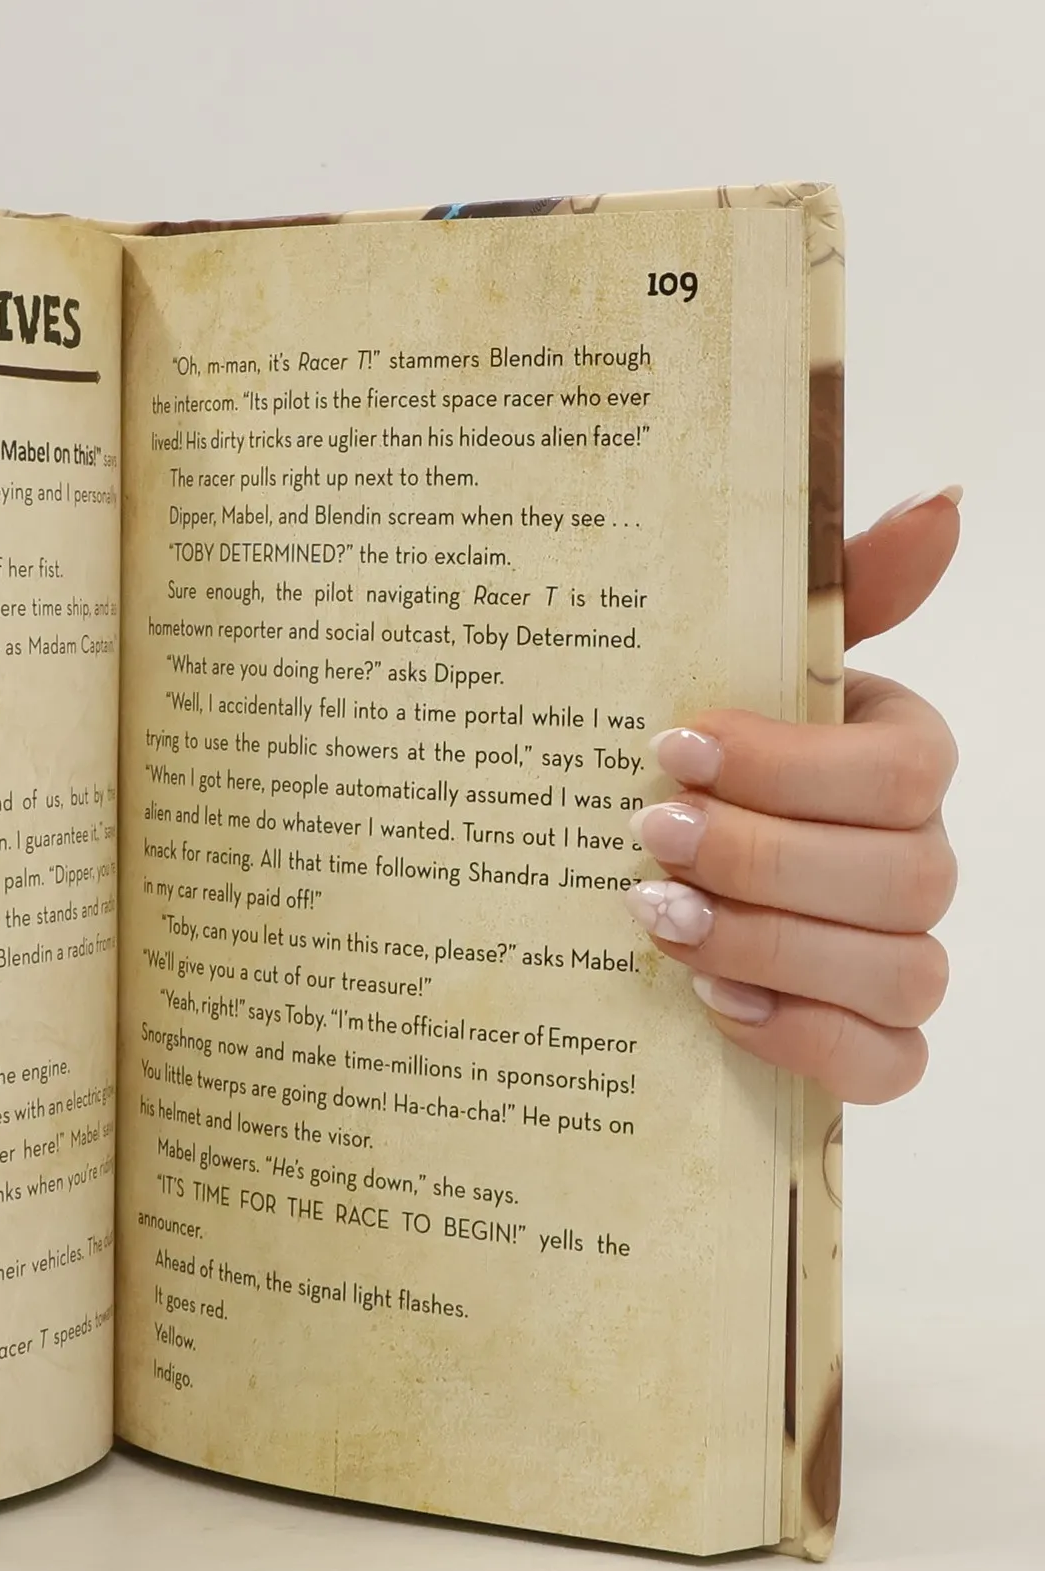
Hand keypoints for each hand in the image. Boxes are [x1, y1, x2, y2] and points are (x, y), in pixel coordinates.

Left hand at [625, 487, 960, 1102]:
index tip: (670, 746)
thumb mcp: (735, 664)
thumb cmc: (692, 763)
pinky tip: (714, 1008)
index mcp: (894, 760)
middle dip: (763, 857)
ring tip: (657, 919)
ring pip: (898, 970)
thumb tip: (942, 504)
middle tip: (645, 836)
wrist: (627, 877)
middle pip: (905, 874)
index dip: (791, 763)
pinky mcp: (868, 1044)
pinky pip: (887, 1066)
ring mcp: (900, 958)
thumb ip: (834, 591)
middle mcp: (915, 860)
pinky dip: (804, 1041)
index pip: (905, 767)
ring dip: (770, 946)